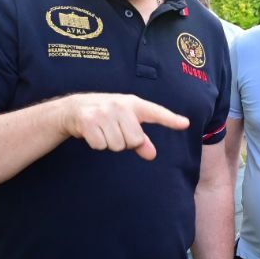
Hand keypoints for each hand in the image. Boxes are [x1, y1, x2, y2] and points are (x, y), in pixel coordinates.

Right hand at [59, 93, 188, 159]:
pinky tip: (92, 133)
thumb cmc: (106, 115)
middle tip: (114, 131)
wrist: (74, 108)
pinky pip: (101, 145)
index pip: (156, 112)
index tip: (185, 124)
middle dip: (125, 142)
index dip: (171, 119)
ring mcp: (104, 112)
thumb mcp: (125, 122)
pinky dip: (97, 144)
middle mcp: (120, 105)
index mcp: (133, 104)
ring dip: (110, 143)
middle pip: (134, 140)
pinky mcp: (89, 121)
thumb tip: (152, 154)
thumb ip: (141, 139)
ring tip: (103, 131)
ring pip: (117, 145)